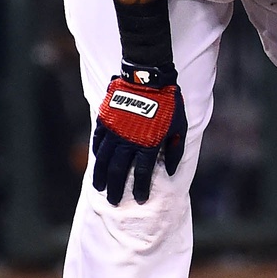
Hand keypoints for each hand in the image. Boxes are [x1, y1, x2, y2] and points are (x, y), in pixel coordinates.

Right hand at [92, 65, 186, 204]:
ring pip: (104, 158)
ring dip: (101, 175)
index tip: (140, 199)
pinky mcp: (105, 119)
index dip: (141, 188)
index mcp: (148, 144)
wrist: (149, 76)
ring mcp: (114, 130)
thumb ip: (175, 149)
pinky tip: (97, 162)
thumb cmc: (169, 102)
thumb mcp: (179, 126)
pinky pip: (98, 140)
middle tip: (113, 201)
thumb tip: (170, 170)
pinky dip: (97, 153)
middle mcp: (128, 141)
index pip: (142, 173)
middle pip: (119, 170)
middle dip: (116, 188)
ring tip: (100, 187)